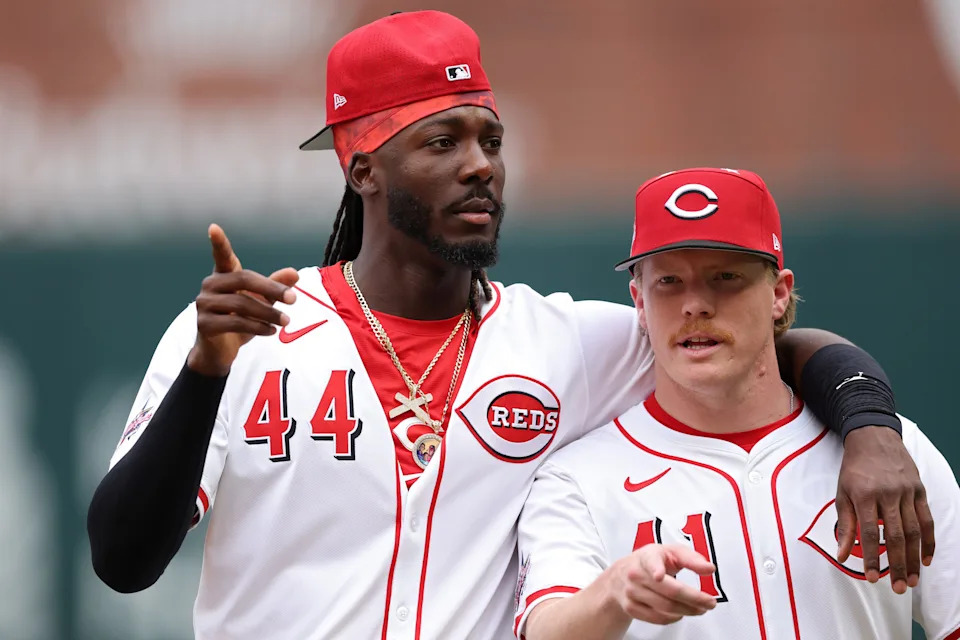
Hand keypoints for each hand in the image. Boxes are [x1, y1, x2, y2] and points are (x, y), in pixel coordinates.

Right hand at [188, 224, 298, 376]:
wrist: (221, 352)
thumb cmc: (240, 321)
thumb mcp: (261, 302)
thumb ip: (274, 287)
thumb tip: (295, 273)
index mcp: (223, 276)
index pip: (221, 257)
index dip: (218, 243)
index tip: (213, 228)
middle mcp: (210, 286)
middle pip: (243, 279)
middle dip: (271, 289)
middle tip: (293, 299)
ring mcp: (204, 305)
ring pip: (242, 304)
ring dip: (269, 313)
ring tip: (286, 321)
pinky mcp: (204, 324)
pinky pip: (236, 323)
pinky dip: (258, 327)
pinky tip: (271, 331)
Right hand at [607, 544, 717, 624]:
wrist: (621, 575)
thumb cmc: (650, 561)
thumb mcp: (670, 552)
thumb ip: (691, 558)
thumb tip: (709, 568)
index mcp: (647, 557)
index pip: (650, 562)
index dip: (655, 569)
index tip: (659, 575)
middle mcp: (636, 575)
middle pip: (669, 592)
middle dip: (694, 599)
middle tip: (710, 603)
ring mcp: (632, 593)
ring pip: (665, 608)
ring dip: (688, 610)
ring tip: (700, 608)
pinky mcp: (631, 608)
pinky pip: (658, 618)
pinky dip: (674, 618)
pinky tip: (681, 612)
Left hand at [836, 426, 934, 593]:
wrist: (873, 437)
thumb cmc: (854, 468)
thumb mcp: (842, 492)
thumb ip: (845, 524)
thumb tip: (842, 554)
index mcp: (864, 495)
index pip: (869, 533)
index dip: (872, 558)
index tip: (873, 577)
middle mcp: (888, 494)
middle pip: (896, 536)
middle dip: (897, 565)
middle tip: (899, 588)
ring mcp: (907, 492)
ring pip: (914, 531)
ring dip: (914, 558)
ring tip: (912, 579)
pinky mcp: (919, 491)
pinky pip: (927, 520)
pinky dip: (928, 541)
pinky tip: (925, 558)